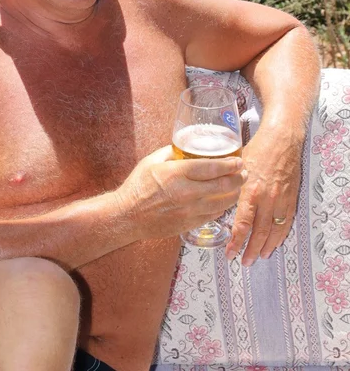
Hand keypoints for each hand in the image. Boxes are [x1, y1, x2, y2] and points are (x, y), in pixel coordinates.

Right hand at [116, 145, 246, 240]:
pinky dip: (222, 207)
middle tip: (243, 173)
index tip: (238, 161)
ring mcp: (190, 211)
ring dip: (234, 194)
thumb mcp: (152, 161)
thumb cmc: (138, 186)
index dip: (231, 164)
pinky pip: (214, 215)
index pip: (213, 167)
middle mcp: (187, 193)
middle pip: (224, 186)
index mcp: (177, 173)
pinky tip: (223, 201)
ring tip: (238, 187)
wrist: (128, 216)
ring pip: (223, 203)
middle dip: (239, 178)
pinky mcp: (190, 224)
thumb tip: (188, 148)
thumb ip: (173, 153)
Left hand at [225, 127, 303, 265]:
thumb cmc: (255, 149)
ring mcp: (280, 200)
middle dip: (250, 250)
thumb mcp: (234, 165)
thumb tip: (208, 192)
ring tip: (258, 257)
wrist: (281, 140)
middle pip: (258, 232)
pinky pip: (286, 223)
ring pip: (273, 231)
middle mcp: (265, 199)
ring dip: (266, 247)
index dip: (236, 241)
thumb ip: (224, 181)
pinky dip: (280, 236)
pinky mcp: (290, 199)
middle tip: (243, 262)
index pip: (242, 224)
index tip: (229, 253)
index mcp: (249, 191)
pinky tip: (274, 243)